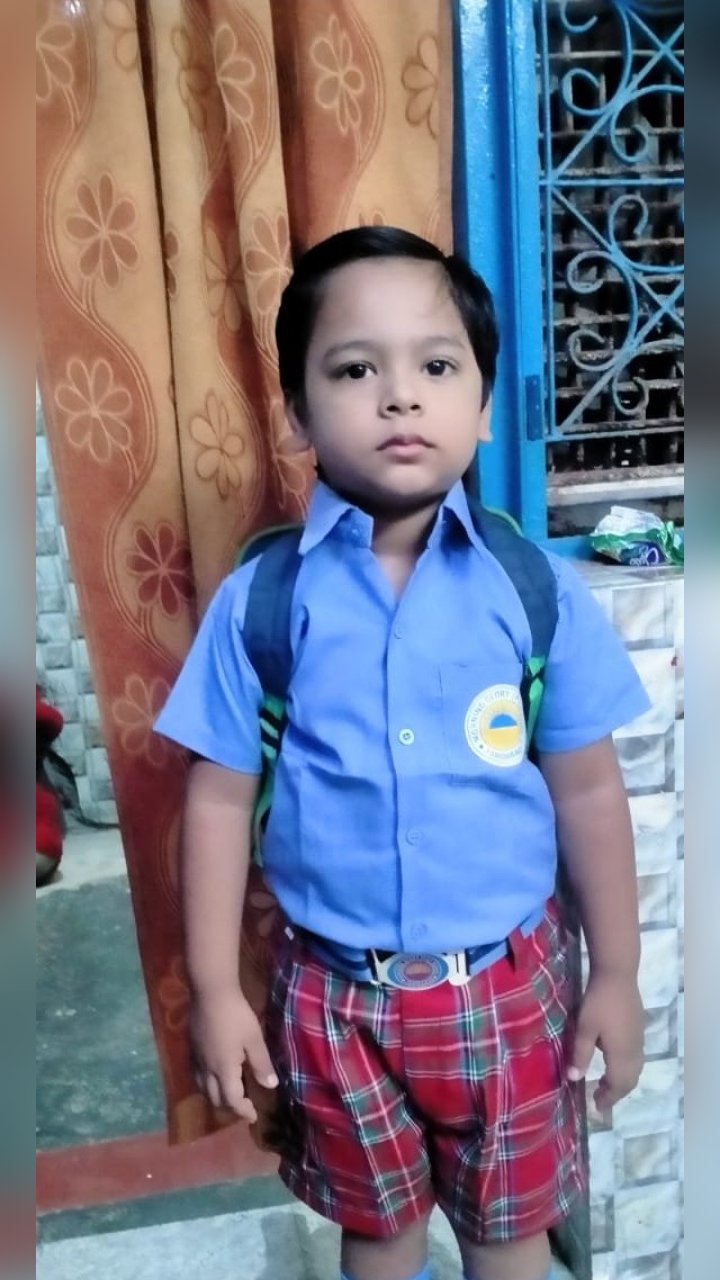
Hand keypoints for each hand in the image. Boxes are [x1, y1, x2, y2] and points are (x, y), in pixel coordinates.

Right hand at [189, 986, 277, 1122]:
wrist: (210, 993)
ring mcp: (196, 1059)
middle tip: (243, 1105)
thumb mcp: (254, 1039)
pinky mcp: (191, 1049)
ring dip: (216, 1096)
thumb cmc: (236, 1015)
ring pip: (202, 1089)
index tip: (254, 1116)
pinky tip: (213, 1075)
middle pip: (215, 1099)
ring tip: (229, 1093)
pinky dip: (205, 1084)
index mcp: (224, 1070)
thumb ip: (261, 1064)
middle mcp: (207, 1070)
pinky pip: (196, 1075)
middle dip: (229, 1107)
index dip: (243, 1111)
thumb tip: (270, 1086)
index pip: (232, 1101)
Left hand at [567, 972, 643, 1112]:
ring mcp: (639, 1040)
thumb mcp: (584, 1028)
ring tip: (606, 1084)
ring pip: (635, 1070)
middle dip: (616, 1093)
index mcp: (621, 1054)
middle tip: (600, 1099)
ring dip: (622, 1081)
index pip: (617, 1085)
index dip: (608, 1098)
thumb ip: (580, 1054)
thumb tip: (574, 1079)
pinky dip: (627, 1069)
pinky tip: (614, 1061)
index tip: (597, 1107)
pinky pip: (636, 1059)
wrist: (617, 975)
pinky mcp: (639, 1029)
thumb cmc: (598, 1002)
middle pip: (629, 1081)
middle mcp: (634, 1051)